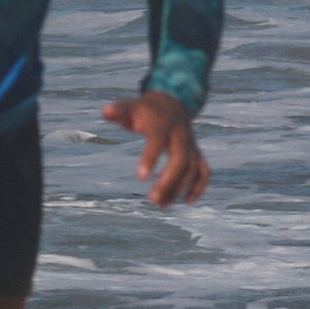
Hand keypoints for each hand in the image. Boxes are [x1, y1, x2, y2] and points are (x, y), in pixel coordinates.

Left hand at [101, 91, 208, 206]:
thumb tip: (106, 112)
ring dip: (180, 188)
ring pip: (192, 168)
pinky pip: (203, 170)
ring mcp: (191, 145)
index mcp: (162, 124)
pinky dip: (199, 186)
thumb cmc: (144, 110)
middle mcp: (181, 135)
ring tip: (162, 205)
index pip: (158, 141)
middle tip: (153, 200)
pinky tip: (187, 201)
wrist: (171, 103)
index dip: (150, 158)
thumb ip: (117, 111)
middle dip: (169, 181)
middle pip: (180, 160)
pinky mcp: (196, 153)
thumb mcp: (129, 107)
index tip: (140, 178)